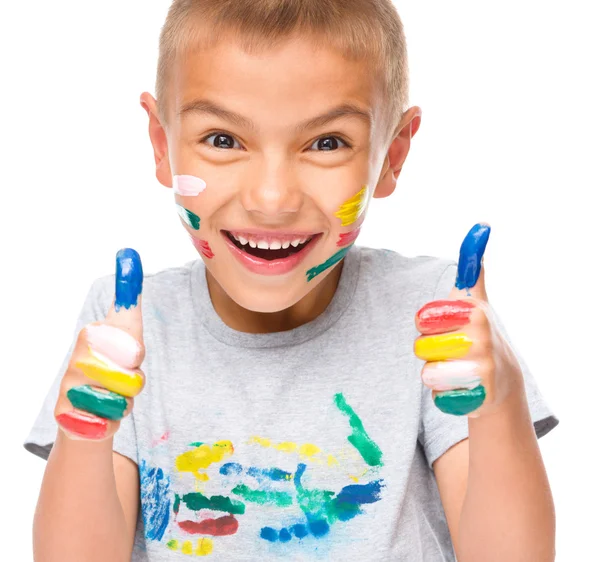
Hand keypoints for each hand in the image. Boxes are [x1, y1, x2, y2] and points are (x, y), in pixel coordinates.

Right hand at [54, 249, 144, 439]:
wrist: (87, 413)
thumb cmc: (112, 367)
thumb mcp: (124, 330)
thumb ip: (128, 301)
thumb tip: (128, 252)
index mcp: (91, 334)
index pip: (123, 332)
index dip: (134, 347)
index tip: (135, 352)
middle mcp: (76, 357)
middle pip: (133, 368)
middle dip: (135, 377)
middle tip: (123, 377)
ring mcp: (70, 387)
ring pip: (125, 395)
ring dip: (127, 399)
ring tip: (113, 396)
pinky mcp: (68, 416)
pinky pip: (111, 418)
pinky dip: (114, 419)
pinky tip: (102, 414)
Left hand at [414, 224, 522, 416]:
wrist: (501, 380)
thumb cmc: (479, 334)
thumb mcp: (476, 300)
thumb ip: (472, 270)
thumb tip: (481, 225)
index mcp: (473, 310)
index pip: (422, 318)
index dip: (426, 325)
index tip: (445, 325)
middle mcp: (480, 336)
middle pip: (420, 347)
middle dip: (428, 351)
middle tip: (450, 350)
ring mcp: (481, 367)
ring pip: (426, 373)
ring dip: (434, 374)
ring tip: (455, 368)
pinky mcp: (478, 396)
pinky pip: (436, 396)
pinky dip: (442, 395)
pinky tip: (460, 388)